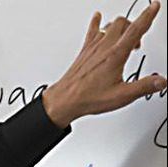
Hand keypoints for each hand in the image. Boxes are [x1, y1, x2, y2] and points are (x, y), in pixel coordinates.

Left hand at [42, 2, 166, 127]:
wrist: (64, 101)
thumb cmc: (88, 98)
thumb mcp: (122, 96)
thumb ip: (143, 87)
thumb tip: (161, 81)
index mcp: (116, 55)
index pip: (136, 29)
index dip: (148, 16)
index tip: (155, 6)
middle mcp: (104, 47)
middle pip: (123, 23)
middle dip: (135, 26)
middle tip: (139, 39)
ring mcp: (93, 47)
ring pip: (110, 25)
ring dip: (121, 26)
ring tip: (126, 36)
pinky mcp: (84, 51)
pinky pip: (91, 31)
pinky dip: (97, 22)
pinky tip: (97, 17)